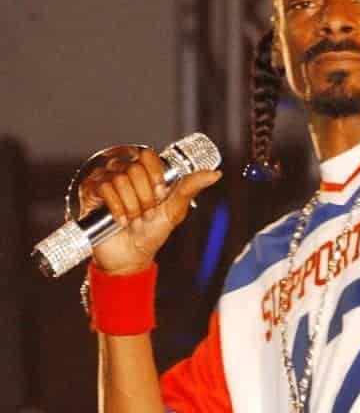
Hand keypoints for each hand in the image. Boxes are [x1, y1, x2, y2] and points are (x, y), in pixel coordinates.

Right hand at [78, 146, 221, 274]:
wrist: (132, 257)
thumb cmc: (152, 233)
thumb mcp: (174, 210)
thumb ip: (190, 187)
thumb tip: (215, 173)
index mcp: (144, 172)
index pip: (149, 155)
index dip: (156, 176)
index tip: (160, 195)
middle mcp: (123, 171)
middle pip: (135, 168)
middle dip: (145, 197)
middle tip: (146, 213)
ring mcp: (105, 179)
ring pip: (120, 179)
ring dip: (131, 205)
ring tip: (133, 219)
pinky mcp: (90, 191)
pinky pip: (104, 188)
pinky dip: (116, 208)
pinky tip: (120, 221)